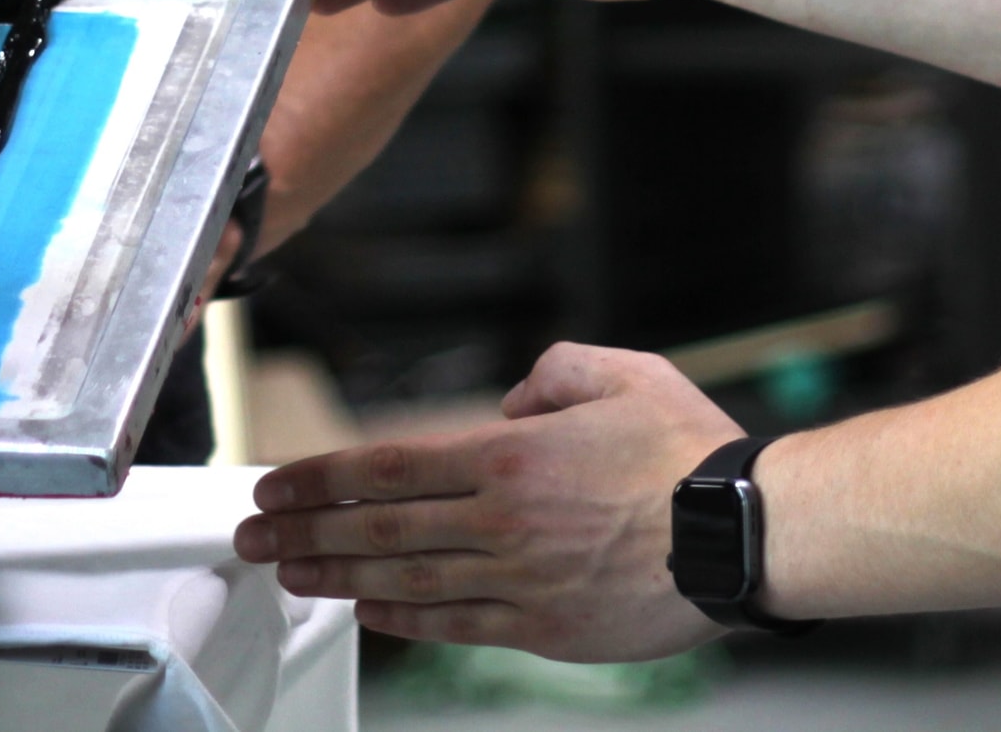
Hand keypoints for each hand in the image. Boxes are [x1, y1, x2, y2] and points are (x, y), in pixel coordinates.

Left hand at [231, 343, 741, 659]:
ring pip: (406, 580)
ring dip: (338, 577)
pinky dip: (403, 618)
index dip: (320, 478)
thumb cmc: (689, 454)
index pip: (387, 467)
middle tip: (254, 538)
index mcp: (512, 454)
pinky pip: (455, 625)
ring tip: (291, 574)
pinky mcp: (544, 627)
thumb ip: (554, 372)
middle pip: (379, 527)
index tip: (275, 486)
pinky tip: (368, 611)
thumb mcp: (621, 372)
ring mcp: (520, 579)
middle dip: (304, 531)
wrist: (746, 533)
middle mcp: (503, 519)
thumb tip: (515, 401)